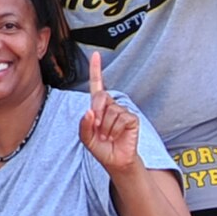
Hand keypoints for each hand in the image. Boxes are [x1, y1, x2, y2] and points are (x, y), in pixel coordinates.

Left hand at [78, 51, 141, 175]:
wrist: (115, 160)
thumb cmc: (101, 148)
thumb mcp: (86, 138)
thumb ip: (84, 125)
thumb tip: (89, 112)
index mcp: (98, 106)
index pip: (97, 85)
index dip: (96, 70)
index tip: (96, 55)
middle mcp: (110, 105)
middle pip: (101, 97)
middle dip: (97, 114)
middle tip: (98, 130)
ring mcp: (122, 111)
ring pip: (110, 112)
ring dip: (106, 128)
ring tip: (108, 136)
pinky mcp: (132, 118)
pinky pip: (121, 119)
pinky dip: (115, 130)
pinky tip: (117, 136)